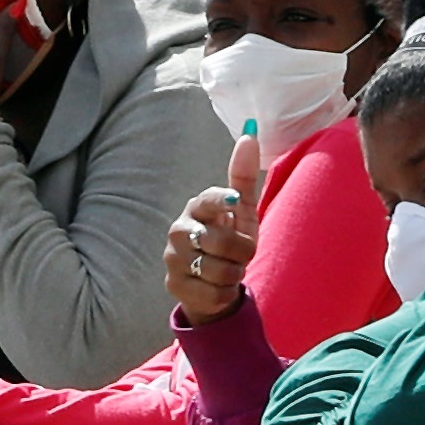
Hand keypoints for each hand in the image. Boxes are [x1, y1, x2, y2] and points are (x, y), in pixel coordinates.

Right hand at [166, 133, 266, 324]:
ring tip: (227, 270)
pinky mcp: (174, 285)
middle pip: (222, 241)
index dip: (222, 200)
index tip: (235, 201)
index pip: (207, 200)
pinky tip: (216, 286)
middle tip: (239, 254)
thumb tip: (250, 132)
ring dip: (234, 273)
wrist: (212, 282)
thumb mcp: (243, 212)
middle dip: (242, 252)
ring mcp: (174, 259)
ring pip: (220, 270)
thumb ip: (244, 176)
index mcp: (196, 207)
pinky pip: (215, 292)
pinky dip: (224, 292)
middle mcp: (179, 230)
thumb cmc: (229, 241)